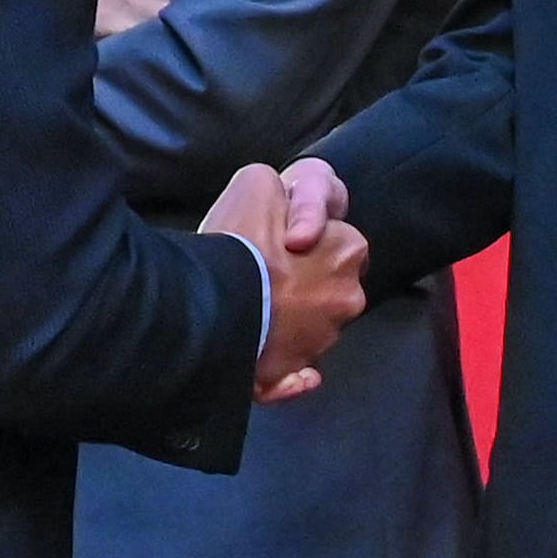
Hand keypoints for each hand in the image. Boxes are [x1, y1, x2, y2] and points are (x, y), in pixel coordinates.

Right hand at [204, 158, 368, 401]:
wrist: (206, 300)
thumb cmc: (240, 238)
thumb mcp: (259, 182)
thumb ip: (285, 192)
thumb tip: (291, 214)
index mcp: (350, 251)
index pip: (340, 244)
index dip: (309, 242)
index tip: (280, 245)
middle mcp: (347, 299)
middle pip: (326, 291)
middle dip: (303, 286)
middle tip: (264, 277)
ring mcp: (321, 340)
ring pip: (307, 330)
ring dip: (288, 323)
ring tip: (251, 309)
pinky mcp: (290, 372)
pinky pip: (290, 375)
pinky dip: (284, 374)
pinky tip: (267, 361)